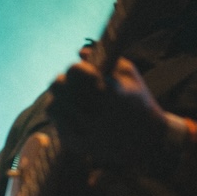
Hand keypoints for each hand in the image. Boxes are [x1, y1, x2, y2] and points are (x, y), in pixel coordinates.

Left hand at [48, 54, 167, 167]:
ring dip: (59, 99)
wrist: (144, 139)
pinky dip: (62, 117)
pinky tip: (73, 115)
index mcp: (107, 90)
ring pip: (52, 106)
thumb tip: (80, 52)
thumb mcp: (129, 74)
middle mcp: (93, 110)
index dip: (76, 69)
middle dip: (63, 81)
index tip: (81, 71)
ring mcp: (83, 129)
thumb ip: (105, 59)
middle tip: (70, 84)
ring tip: (70, 99)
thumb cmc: (137, 101)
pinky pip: (57, 124)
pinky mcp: (76, 143)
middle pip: (57, 86)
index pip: (74, 70)